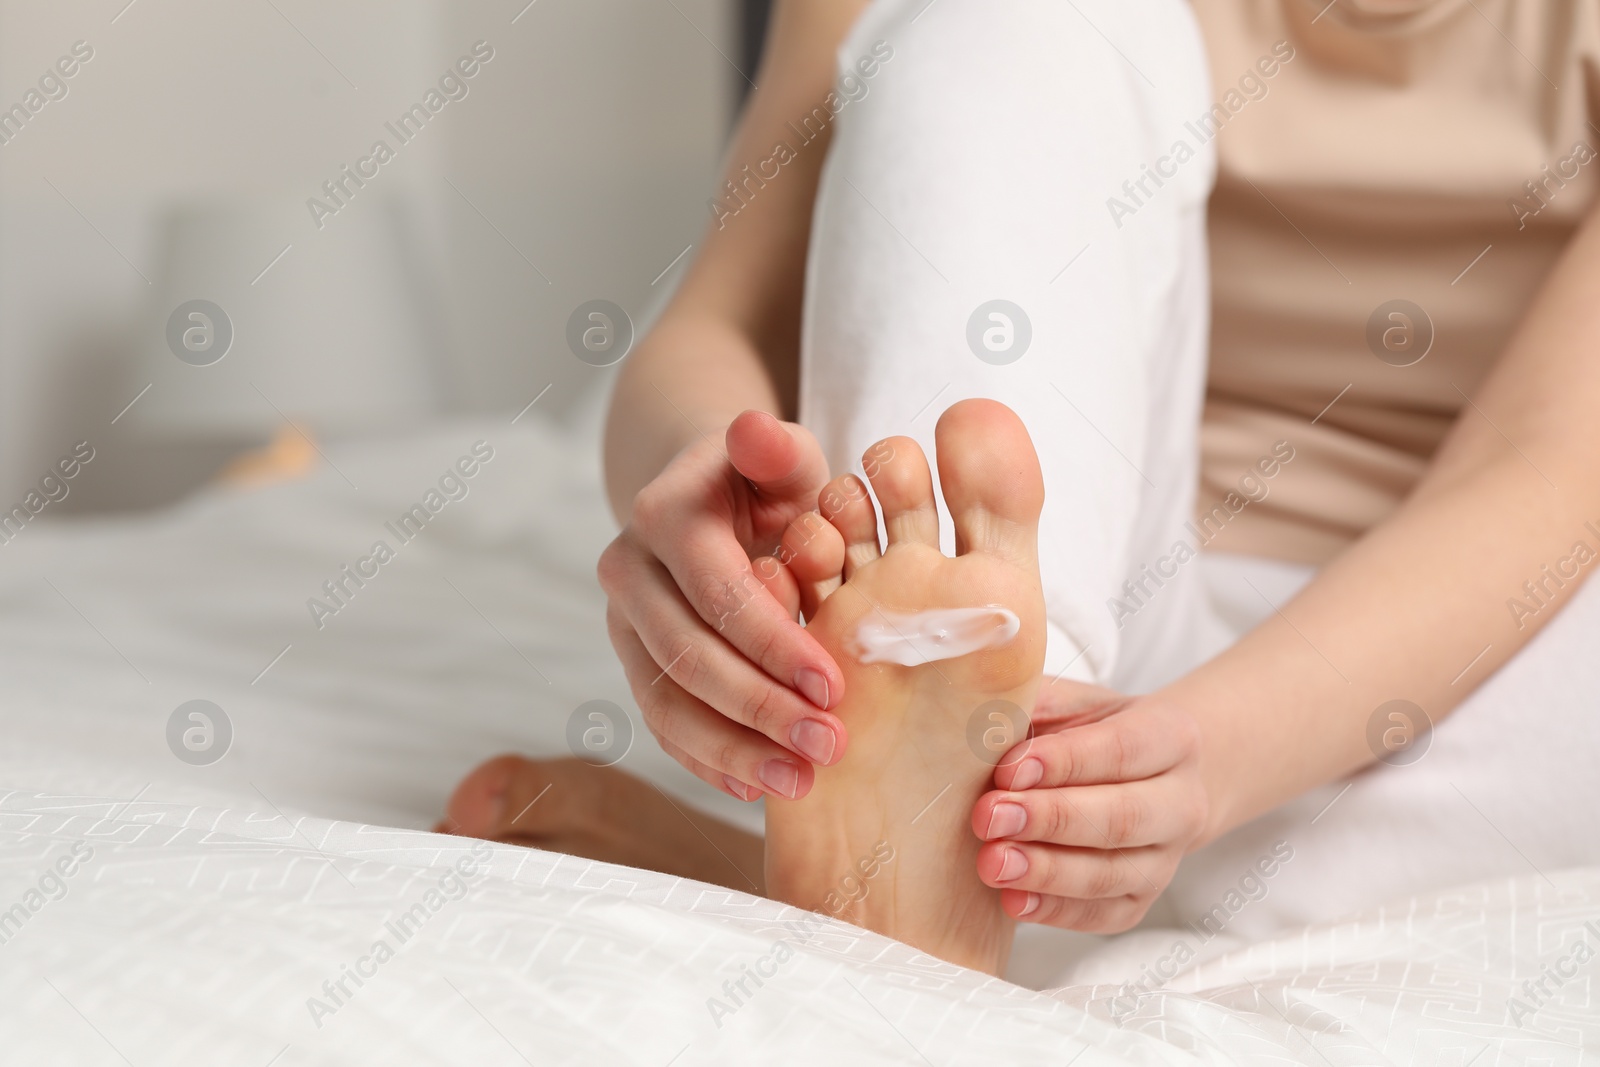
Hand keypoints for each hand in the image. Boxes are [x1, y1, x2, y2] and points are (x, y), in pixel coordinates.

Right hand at [597, 411, 846, 802]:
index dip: (773, 642)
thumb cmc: (765, 481)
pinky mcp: (635, 665)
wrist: (710, 501)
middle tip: (827, 745)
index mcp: (665, 516)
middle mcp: (630, 572)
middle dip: (758, 708)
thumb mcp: (780, 455)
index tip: (834, 685)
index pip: (717, 591)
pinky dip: (709, 762)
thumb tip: (756, 430)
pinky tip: (758, 788)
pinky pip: (662, 726)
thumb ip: (775, 447)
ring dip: (733, 751)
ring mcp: (625, 625)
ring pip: (666, 703)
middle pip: (686, 656)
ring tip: (800, 781)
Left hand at [969, 679, 1207, 931]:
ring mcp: (1166, 858)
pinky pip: (1101, 914)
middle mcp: (1181, 802)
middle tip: (989, 817)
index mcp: (1172, 737)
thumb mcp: (1076, 702)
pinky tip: (1012, 901)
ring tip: (992, 862)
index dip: (1063, 762)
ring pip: (1111, 873)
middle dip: (1050, 819)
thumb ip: (1038, 704)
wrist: (1149, 778)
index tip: (1007, 769)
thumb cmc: (1097, 733)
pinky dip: (1055, 911)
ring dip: (1046, 871)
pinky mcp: (1141, 899)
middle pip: (1120, 817)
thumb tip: (985, 721)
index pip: (1120, 750)